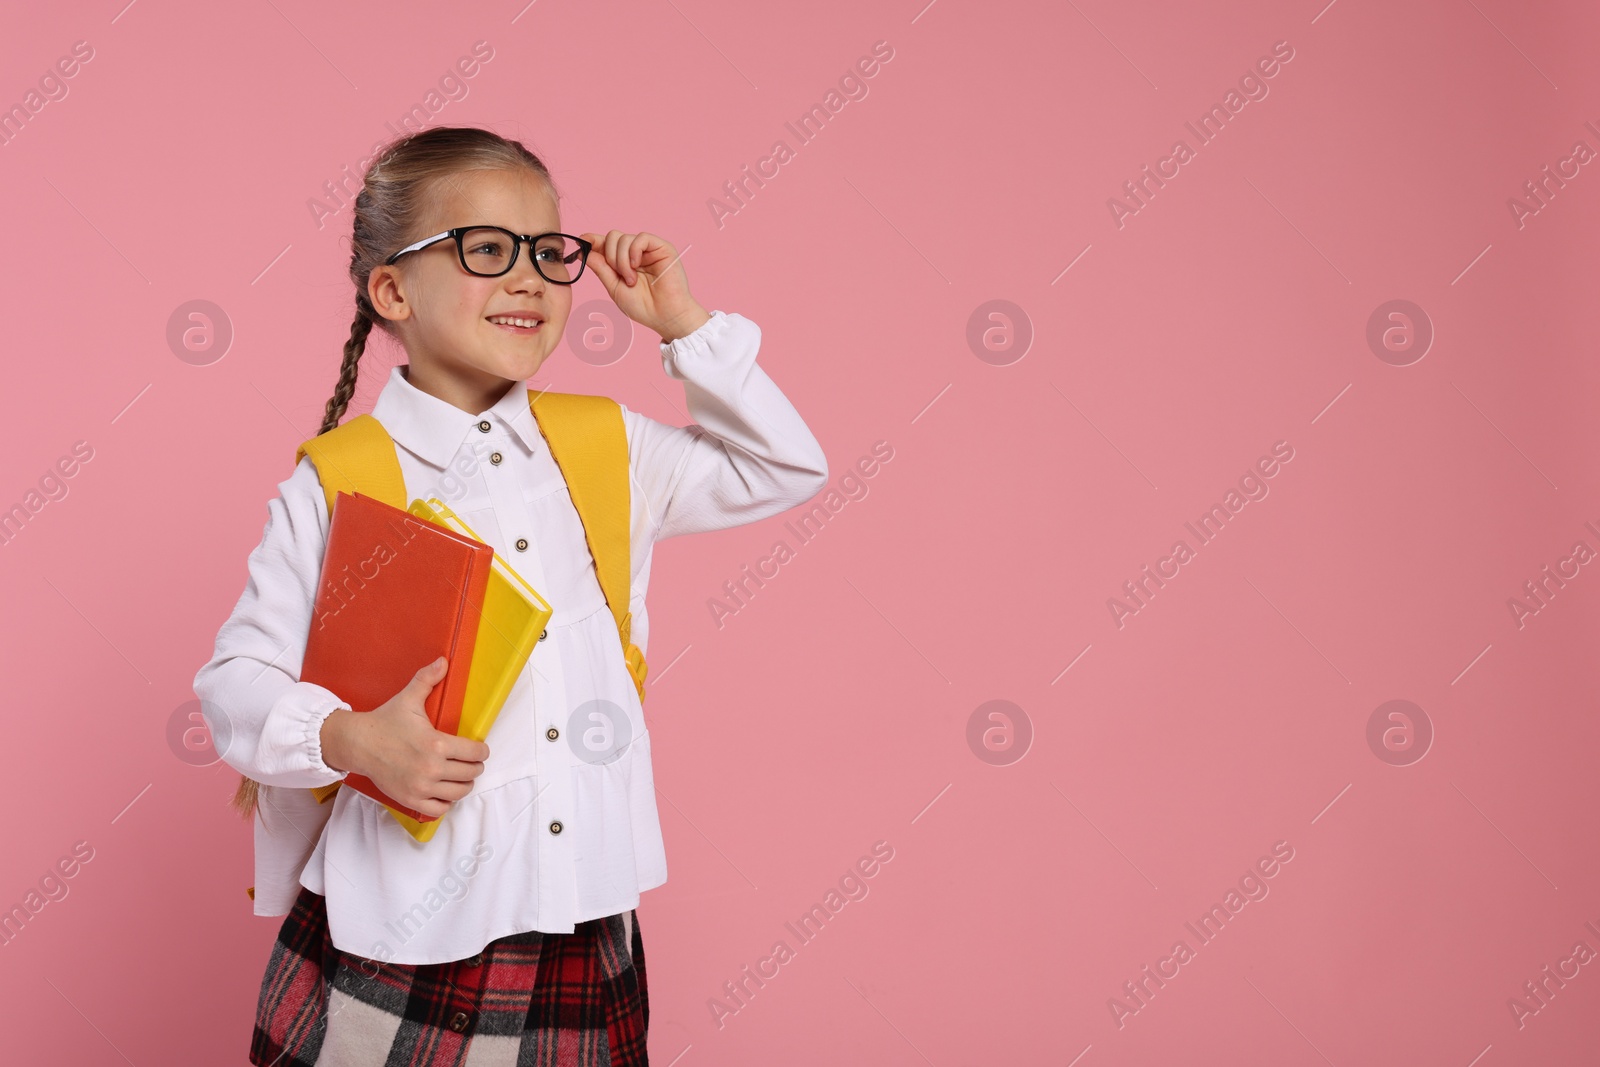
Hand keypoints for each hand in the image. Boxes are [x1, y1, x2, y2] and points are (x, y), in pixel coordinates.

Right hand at [320, 656, 488, 818]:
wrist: (357, 743)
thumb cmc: (385, 721)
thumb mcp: (409, 698)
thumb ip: (428, 679)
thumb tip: (444, 660)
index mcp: (436, 743)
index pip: (476, 752)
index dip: (481, 749)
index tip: (478, 748)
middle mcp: (431, 768)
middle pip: (471, 773)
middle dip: (474, 766)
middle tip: (470, 760)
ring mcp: (420, 786)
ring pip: (459, 792)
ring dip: (464, 784)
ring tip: (460, 775)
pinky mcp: (410, 799)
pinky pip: (439, 809)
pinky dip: (445, 802)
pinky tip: (443, 790)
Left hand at [578, 229, 710, 340]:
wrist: (665, 316)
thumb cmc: (643, 307)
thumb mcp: (614, 287)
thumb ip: (601, 268)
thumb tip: (584, 251)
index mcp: (624, 262)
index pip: (606, 244)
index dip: (593, 240)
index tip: (581, 240)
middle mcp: (635, 253)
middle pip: (612, 236)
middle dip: (609, 256)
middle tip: (618, 275)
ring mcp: (648, 250)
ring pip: (623, 238)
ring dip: (621, 260)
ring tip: (631, 279)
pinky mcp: (662, 248)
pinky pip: (640, 237)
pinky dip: (633, 251)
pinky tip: (636, 266)